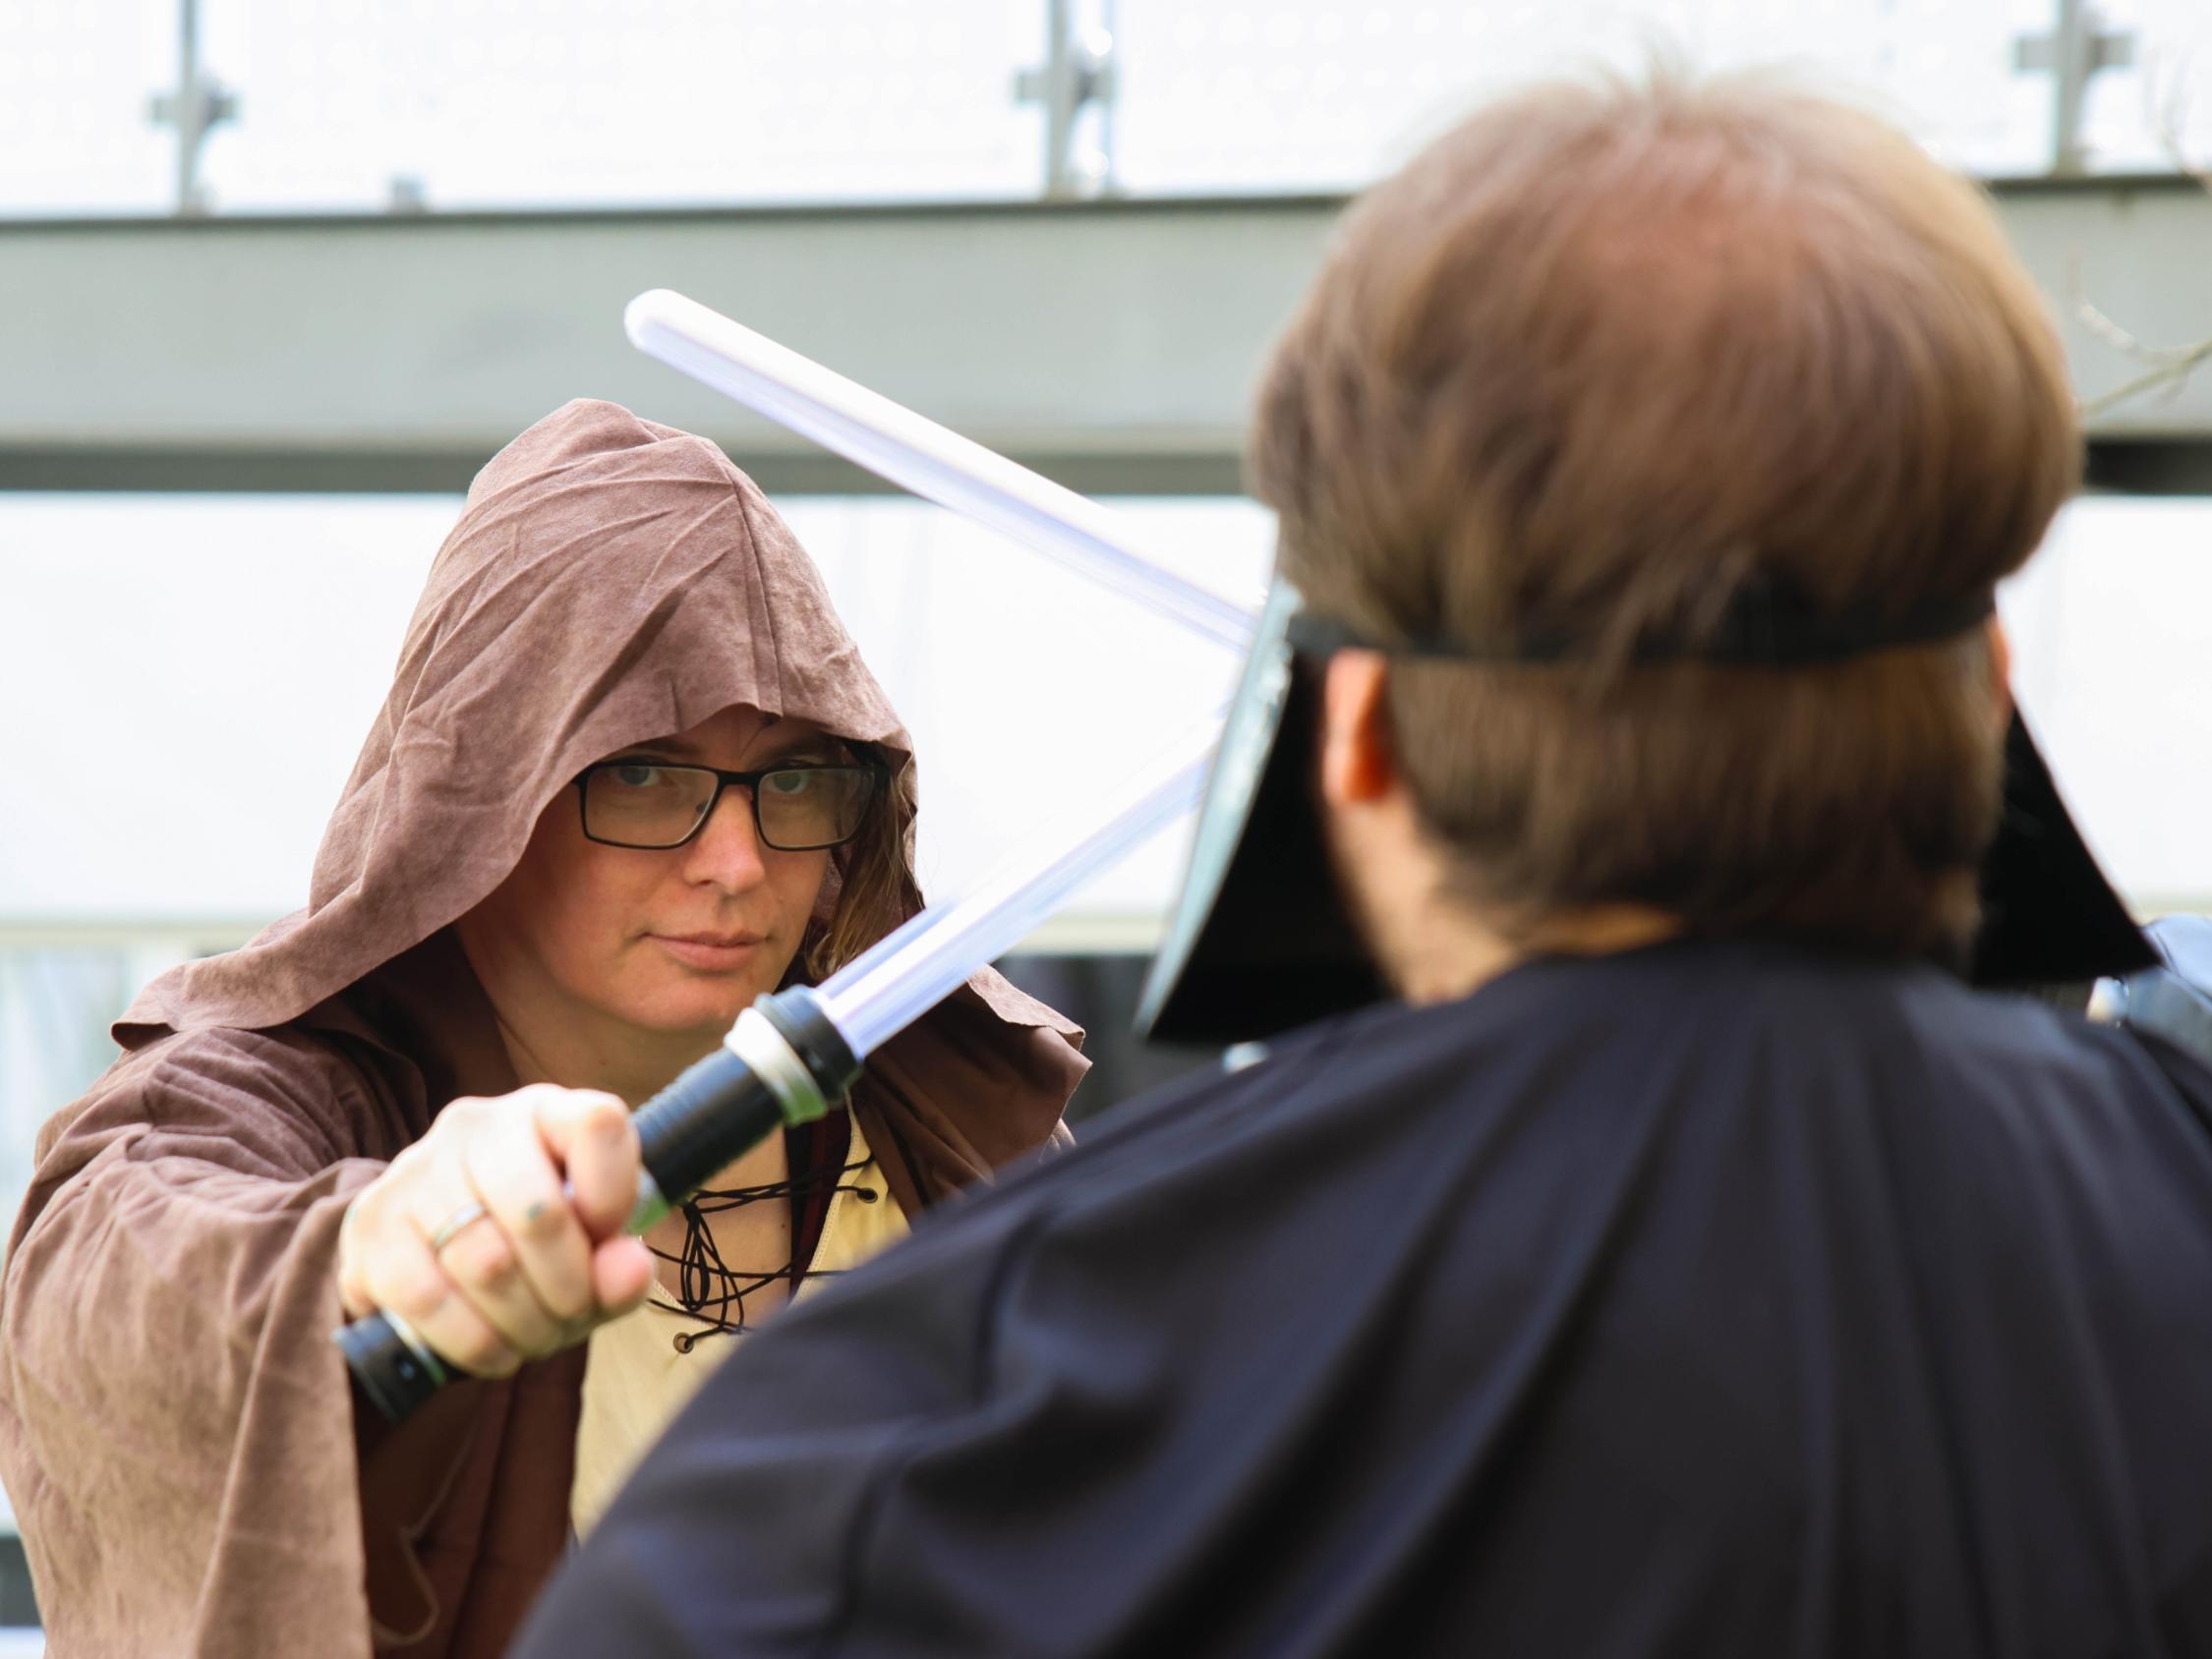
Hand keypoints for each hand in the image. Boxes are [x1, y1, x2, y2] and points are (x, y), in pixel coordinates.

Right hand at [337, 1085, 656, 1377]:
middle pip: (539, 1212)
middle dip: (569, 1288)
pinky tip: (495, 1349)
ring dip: (524, 1323)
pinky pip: (427, 1298)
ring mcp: (414, 1171)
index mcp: (543, 1111)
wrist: (431, 1252)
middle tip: (573, 1315)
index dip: (616, 1193)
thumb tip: (629, 1273)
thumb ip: (620, 1266)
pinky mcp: (369, 1226)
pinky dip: (474, 1341)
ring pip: (484, 1263)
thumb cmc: (532, 1247)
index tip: (614, 1238)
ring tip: (537, 1336)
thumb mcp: (589, 1252)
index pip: (596, 1125)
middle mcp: (475, 1127)